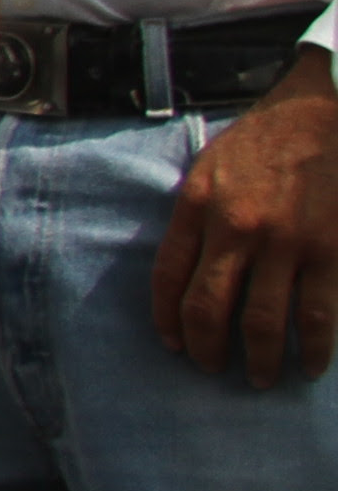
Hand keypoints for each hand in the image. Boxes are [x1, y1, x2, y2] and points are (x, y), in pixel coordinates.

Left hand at [152, 48, 337, 383]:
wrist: (324, 112)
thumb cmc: (265, 141)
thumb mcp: (211, 167)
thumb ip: (194, 215)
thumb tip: (186, 268)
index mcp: (198, 205)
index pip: (168, 276)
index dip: (168, 318)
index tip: (173, 343)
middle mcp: (237, 228)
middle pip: (208, 308)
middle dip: (207, 349)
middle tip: (213, 368)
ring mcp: (286, 243)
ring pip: (264, 322)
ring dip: (260, 360)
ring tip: (260, 378)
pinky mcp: (330, 251)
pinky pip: (318, 314)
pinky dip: (314, 348)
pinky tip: (311, 366)